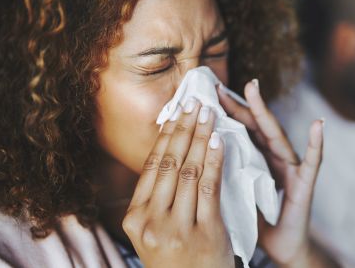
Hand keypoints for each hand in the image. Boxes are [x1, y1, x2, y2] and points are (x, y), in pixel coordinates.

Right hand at [122, 100, 233, 267]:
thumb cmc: (178, 259)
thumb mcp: (155, 232)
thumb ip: (156, 199)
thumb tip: (167, 151)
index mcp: (135, 218)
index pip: (152, 166)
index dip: (166, 135)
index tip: (177, 111)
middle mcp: (151, 222)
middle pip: (169, 164)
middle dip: (184, 128)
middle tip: (195, 102)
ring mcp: (177, 228)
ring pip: (189, 171)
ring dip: (200, 137)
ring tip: (208, 114)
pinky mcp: (204, 233)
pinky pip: (209, 187)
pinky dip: (214, 160)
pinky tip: (219, 140)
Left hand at [218, 80, 333, 266]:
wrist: (281, 246)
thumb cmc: (257, 220)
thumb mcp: (235, 192)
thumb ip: (225, 172)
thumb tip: (195, 155)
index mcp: (256, 158)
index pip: (240, 129)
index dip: (225, 111)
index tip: (206, 93)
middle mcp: (274, 158)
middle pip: (254, 126)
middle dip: (238, 103)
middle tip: (219, 84)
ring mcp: (291, 168)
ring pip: (276, 135)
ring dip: (265, 111)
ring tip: (254, 89)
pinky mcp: (304, 184)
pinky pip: (313, 162)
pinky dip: (316, 143)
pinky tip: (318, 125)